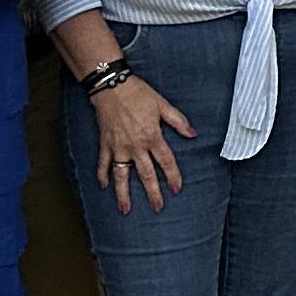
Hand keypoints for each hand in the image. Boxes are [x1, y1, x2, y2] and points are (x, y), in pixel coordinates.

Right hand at [93, 72, 187, 209]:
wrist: (111, 86)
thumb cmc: (138, 93)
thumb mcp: (162, 104)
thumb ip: (178, 121)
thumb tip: (193, 134)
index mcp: (152, 137)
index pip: (166, 162)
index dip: (173, 176)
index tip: (176, 189)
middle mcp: (136, 146)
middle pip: (146, 174)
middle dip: (152, 193)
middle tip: (157, 208)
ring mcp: (119, 147)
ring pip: (122, 175)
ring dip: (123, 194)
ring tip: (126, 210)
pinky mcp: (105, 144)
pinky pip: (103, 163)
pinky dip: (102, 175)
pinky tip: (103, 187)